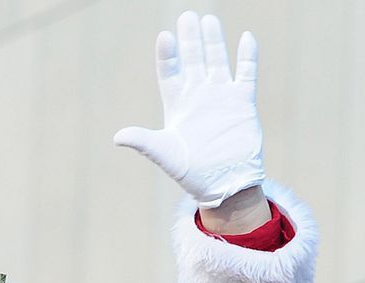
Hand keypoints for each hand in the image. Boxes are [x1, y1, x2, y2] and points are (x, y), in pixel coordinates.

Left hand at [114, 12, 264, 207]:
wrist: (223, 183)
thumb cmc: (190, 171)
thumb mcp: (164, 153)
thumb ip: (142, 141)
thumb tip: (117, 137)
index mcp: (177, 105)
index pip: (170, 73)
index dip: (167, 56)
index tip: (164, 37)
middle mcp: (198, 96)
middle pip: (192, 60)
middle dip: (189, 39)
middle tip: (186, 15)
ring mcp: (221, 96)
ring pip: (217, 60)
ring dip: (213, 41)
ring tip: (208, 19)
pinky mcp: (243, 102)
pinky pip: (246, 73)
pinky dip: (247, 57)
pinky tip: (246, 37)